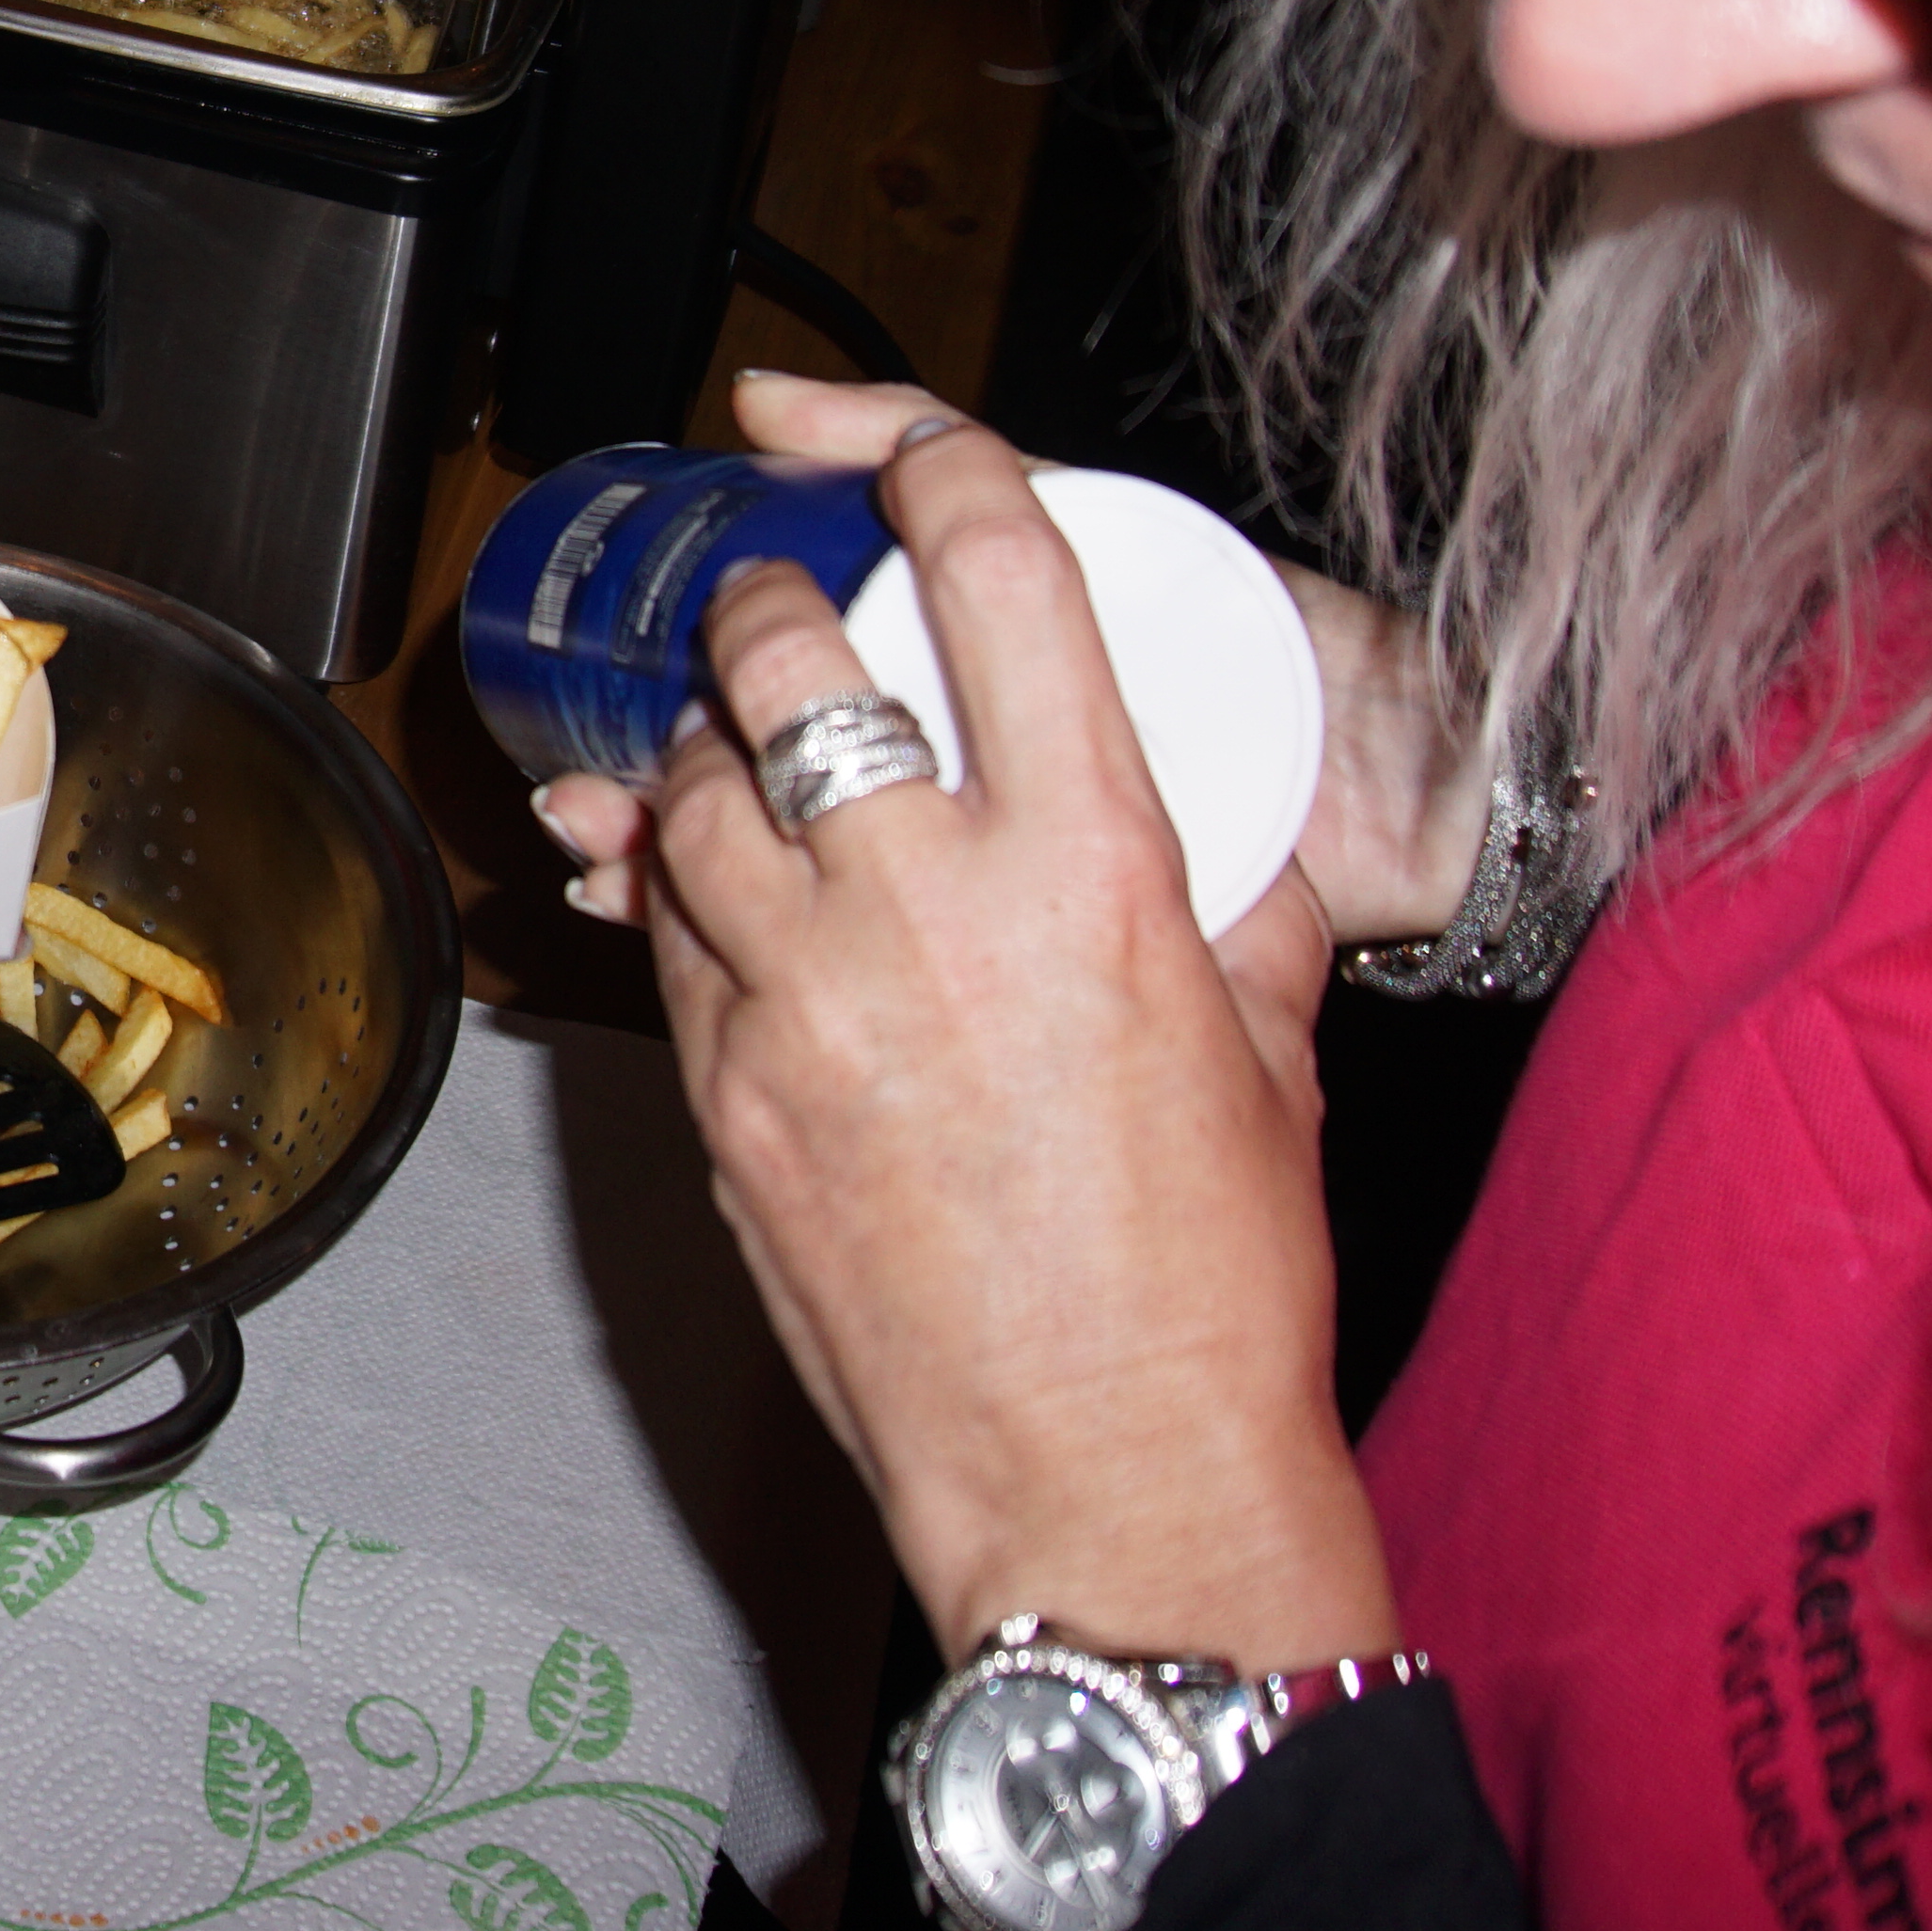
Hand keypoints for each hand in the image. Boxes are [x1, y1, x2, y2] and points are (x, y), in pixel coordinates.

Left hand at [543, 413, 1398, 1673]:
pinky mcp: (718, 1096)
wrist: (1107, 1476)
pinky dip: (677, 894)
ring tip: (741, 751)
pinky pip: (662, 937)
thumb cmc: (1210, 1285)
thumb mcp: (1270, 1041)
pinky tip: (717, 899)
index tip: (914, 454)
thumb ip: (1235, 886)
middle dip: (769, 599)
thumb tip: (1217, 805)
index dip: (939, 467)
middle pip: (783, 654)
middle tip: (783, 605)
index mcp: (1091, 864)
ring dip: (703, 747)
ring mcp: (800, 1002)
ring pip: (687, 790)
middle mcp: (929, 906)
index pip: (992, 576)